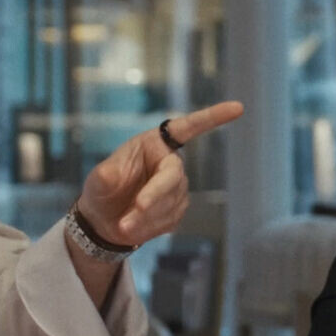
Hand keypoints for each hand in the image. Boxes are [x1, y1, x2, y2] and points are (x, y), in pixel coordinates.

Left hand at [77, 101, 244, 246]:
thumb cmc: (102, 191)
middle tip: (136, 209)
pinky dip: (149, 227)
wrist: (104, 222)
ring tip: (123, 225)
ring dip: (145, 217)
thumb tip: (109, 176)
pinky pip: (169, 220)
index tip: (238, 108)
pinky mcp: (178, 210)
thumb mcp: (96, 180)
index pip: (186, 128)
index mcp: (154, 144)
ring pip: (170, 203)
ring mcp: (177, 188)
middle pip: (173, 177)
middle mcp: (170, 164)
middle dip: (155, 195)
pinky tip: (135, 227)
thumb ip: (104, 176)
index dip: (212, 118)